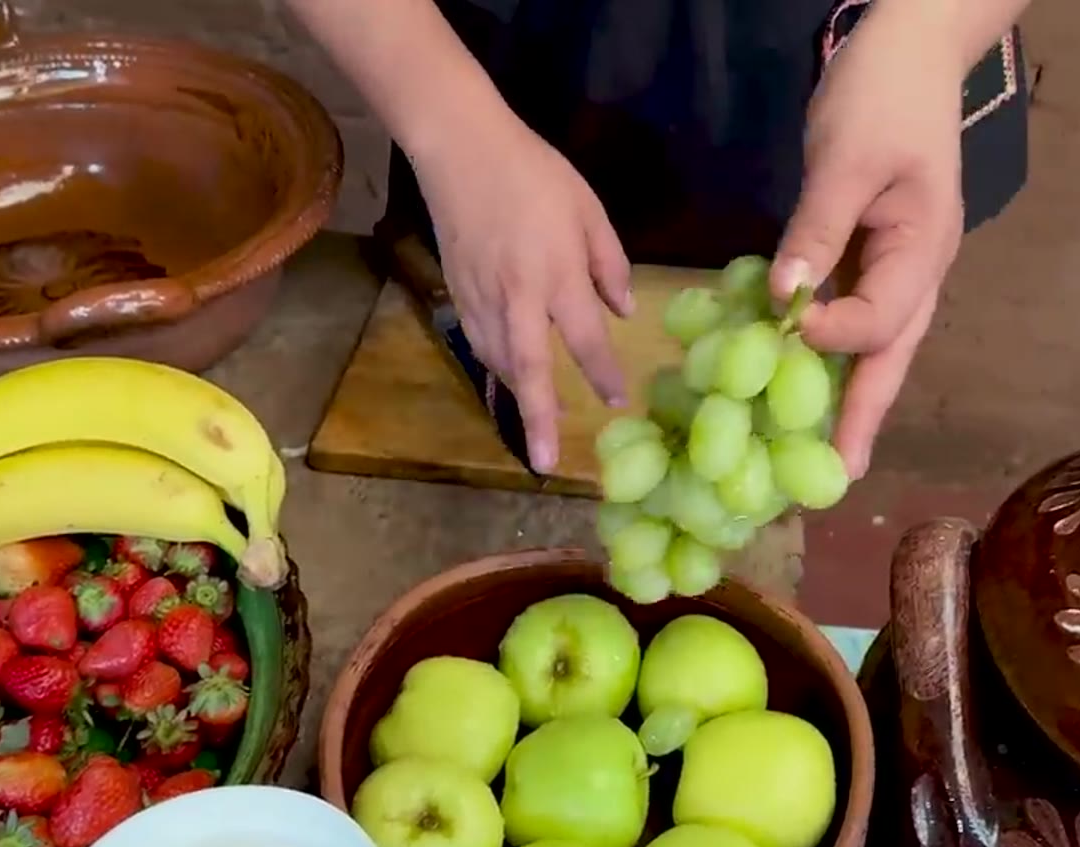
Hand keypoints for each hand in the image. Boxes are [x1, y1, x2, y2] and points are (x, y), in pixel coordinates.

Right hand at [411, 117, 634, 473]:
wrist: (461, 149)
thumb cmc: (535, 173)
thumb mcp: (588, 210)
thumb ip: (608, 264)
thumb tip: (621, 311)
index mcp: (555, 274)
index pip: (585, 339)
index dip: (603, 374)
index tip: (619, 403)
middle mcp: (517, 297)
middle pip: (528, 369)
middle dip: (538, 419)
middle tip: (547, 463)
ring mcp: (481, 298)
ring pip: (500, 361)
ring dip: (518, 397)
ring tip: (537, 428)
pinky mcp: (457, 291)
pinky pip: (479, 342)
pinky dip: (496, 366)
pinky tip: (508, 376)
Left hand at [771, 9, 969, 480]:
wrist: (906, 51)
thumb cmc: (883, 97)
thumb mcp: (847, 159)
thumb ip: (818, 229)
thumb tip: (787, 297)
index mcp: (924, 251)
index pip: (880, 318)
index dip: (832, 334)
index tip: (787, 329)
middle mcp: (916, 272)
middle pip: (889, 357)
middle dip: (861, 417)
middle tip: (836, 478)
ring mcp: (895, 267)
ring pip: (872, 345)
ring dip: (842, 396)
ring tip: (815, 455)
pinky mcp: (865, 256)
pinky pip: (846, 315)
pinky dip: (820, 348)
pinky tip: (788, 378)